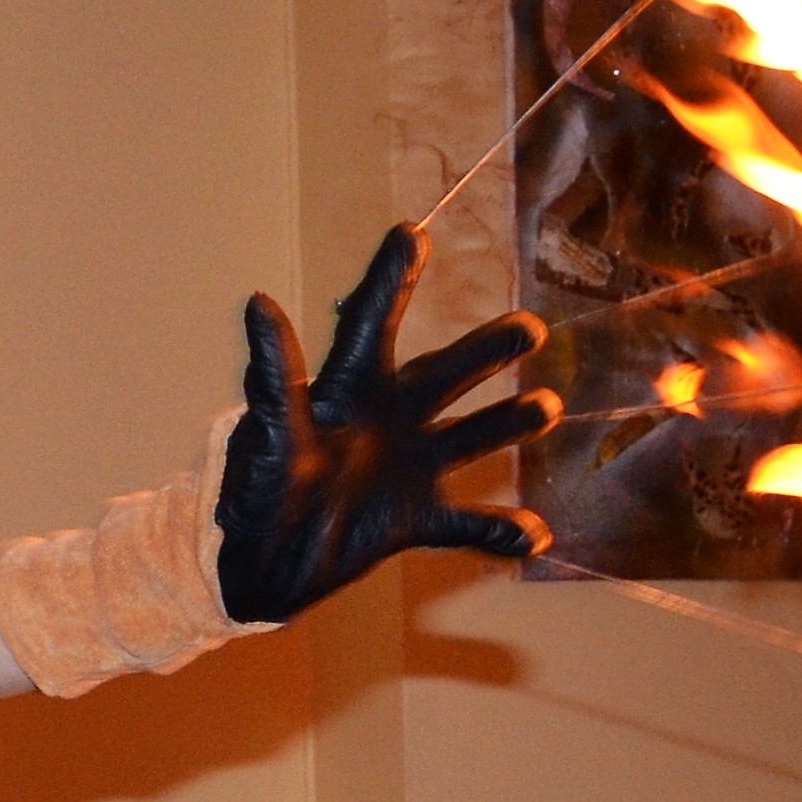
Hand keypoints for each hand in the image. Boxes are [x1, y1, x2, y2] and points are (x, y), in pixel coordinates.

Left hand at [214, 225, 557, 624]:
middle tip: (528, 328)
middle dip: (489, 348)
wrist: (257, 567)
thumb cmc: (255, 491)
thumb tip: (258, 301)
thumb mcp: (268, 431)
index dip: (392, 278)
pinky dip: (500, 531)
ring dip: (509, 422)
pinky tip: (536, 536)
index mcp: (346, 390)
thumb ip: (274, 373)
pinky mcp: (414, 518)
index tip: (411, 233)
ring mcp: (407, 467)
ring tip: (546, 406)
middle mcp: (387, 418)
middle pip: (446, 372)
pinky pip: (467, 523)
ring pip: (471, 436)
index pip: (372, 323)